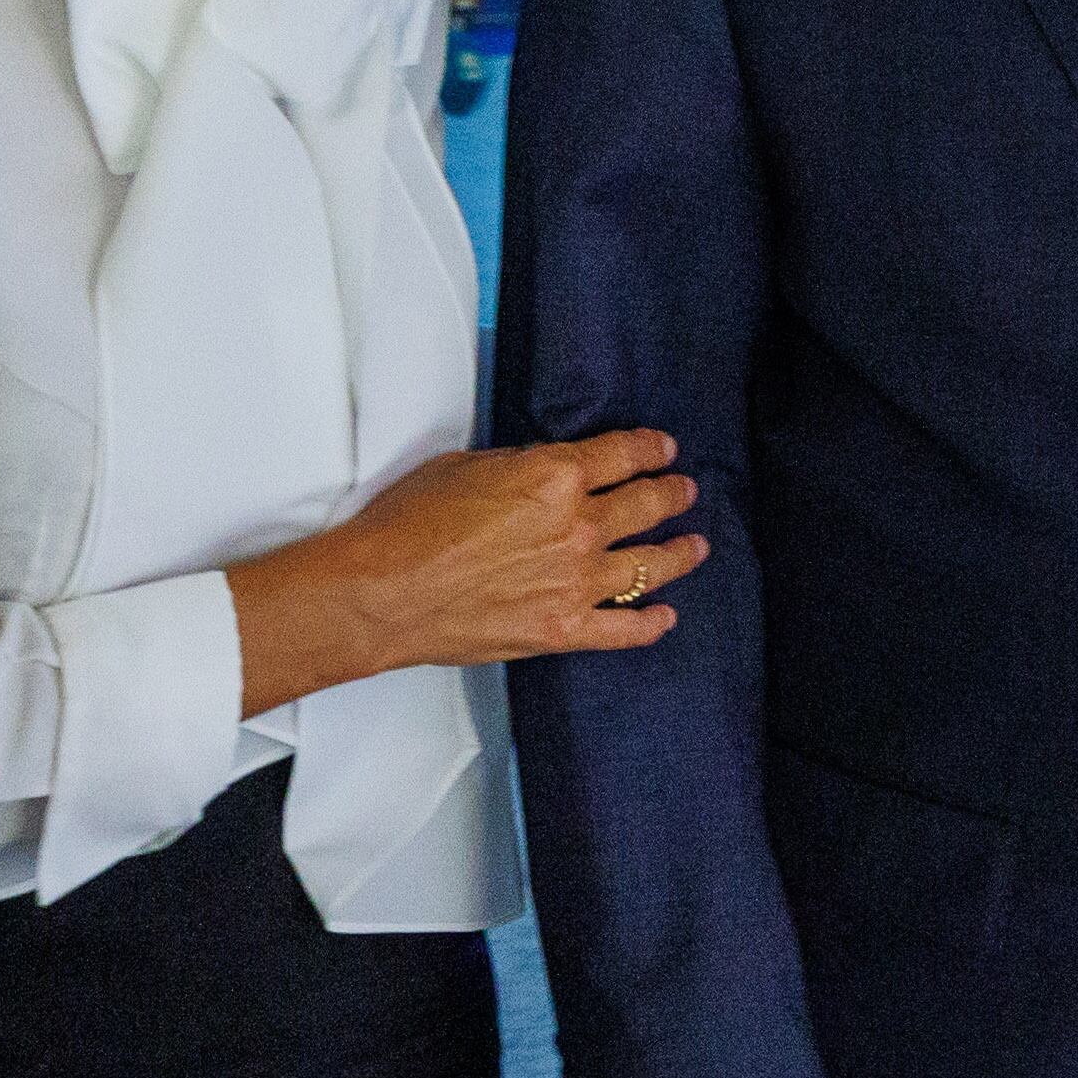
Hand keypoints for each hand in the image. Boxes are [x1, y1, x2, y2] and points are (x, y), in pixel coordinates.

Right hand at [226, 427, 701, 713]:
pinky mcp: (564, 627)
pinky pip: (625, 629)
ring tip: (695, 545)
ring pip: (650, 565)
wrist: (381, 591)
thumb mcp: (467, 466)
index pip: (623, 454)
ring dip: (679, 553)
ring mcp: (577, 581)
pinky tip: (666, 616)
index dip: (650, 448)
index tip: (664, 449)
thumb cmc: (408, 525)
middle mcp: (578, 526)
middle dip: (672, 494)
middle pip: (646, 505)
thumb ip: (521, 468)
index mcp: (556, 475)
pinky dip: (651, 623)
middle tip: (685, 491)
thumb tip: (540, 475)